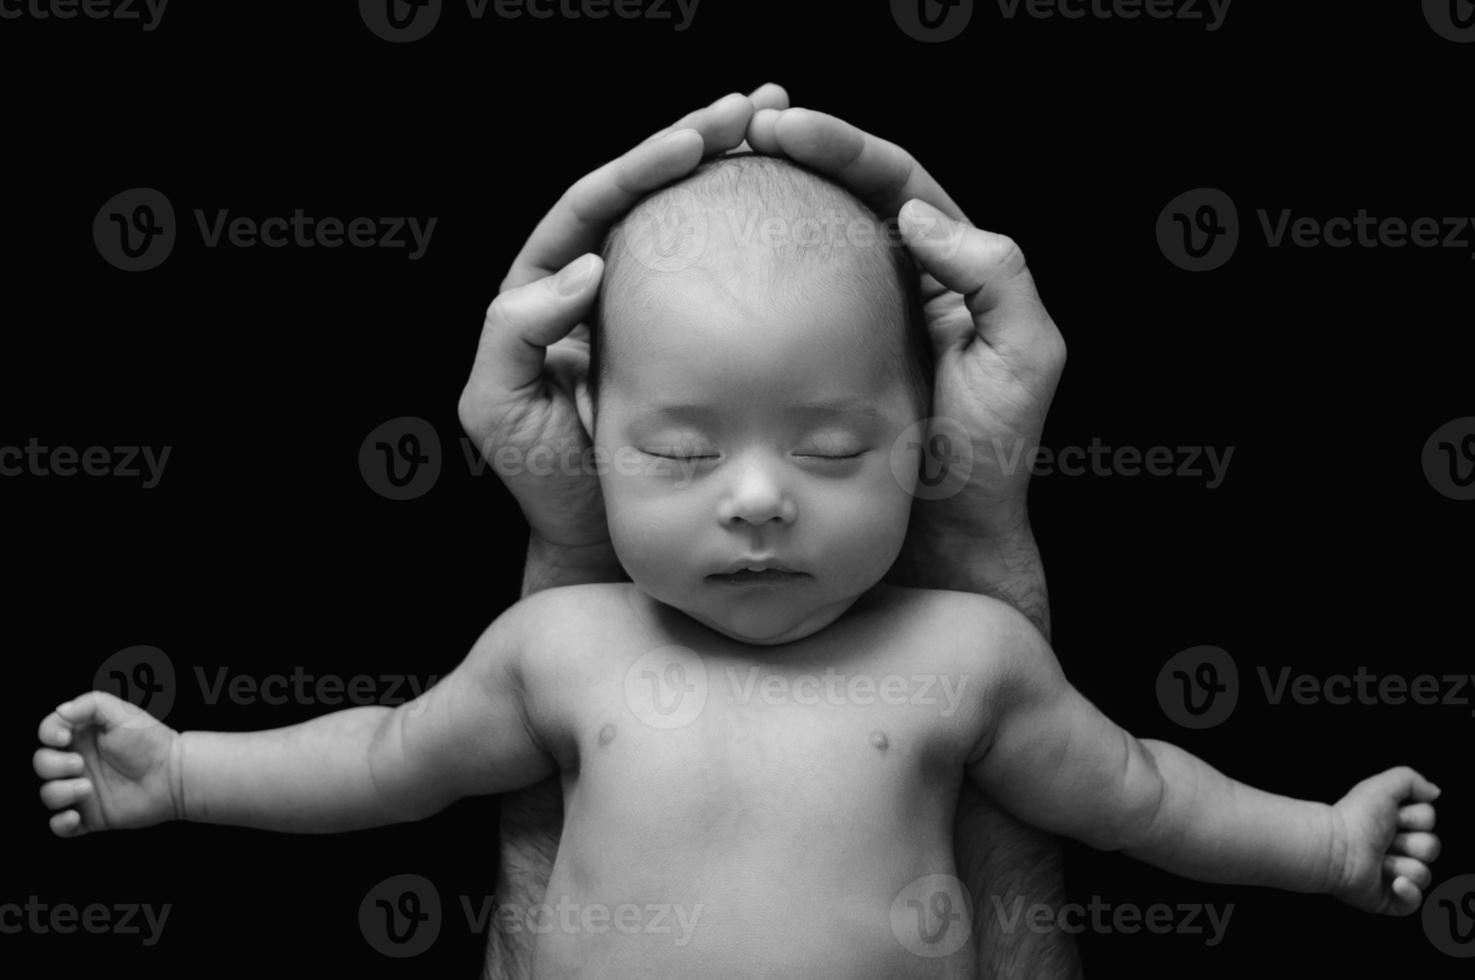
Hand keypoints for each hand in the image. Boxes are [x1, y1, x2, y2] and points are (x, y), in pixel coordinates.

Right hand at [34, 691, 179, 836]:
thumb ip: (89, 704)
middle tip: (79, 765)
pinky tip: (76, 816)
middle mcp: (79, 763)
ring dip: (59, 793)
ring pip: (48, 795)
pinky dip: (61, 824)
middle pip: (43, 764)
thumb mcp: (121, 713)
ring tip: (87, 788)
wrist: (174, 775)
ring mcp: (83, 791)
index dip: (48, 735)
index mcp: (83, 737)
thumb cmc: (150, 741)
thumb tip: (60, 712)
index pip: (47, 734)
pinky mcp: (91, 815)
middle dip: (53, 765)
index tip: (63, 738)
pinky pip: (60, 827)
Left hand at [458, 84, 789, 552]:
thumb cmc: (552, 490)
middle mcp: (598, 290)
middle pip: (645, 197)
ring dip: (733, 174)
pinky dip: (757, 238)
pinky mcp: (698, 342)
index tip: (696, 142)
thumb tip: (578, 266)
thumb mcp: (501, 414)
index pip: (593, 206)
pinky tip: (798, 207)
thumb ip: (514, 337)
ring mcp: (651, 312)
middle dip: (697, 143)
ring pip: (689, 225)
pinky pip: (724, 278)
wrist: (606, 546)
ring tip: (784, 126)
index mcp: (546, 292)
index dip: (641, 167)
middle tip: (755, 107)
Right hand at [745, 109, 1066, 544]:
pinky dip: (740, 276)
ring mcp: (849, 322)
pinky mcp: (808, 361)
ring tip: (708, 176)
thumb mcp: (1021, 357)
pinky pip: (773, 306)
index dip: (842, 146)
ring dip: (760, 204)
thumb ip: (996, 276)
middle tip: (734, 135)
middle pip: (841, 195)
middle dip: (790, 155)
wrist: (944, 540)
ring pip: (802, 243)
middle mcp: (898, 283)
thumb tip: (913, 214)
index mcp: (950, 268)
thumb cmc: (987, 457)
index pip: (895, 182)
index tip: (785, 129)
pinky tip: (703, 261)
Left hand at [1331, 767, 1441, 914]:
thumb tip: (1434, 792)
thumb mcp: (1382, 786)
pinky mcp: (1389, 898)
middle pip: (1432, 848)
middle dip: (1409, 843)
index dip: (1414, 819)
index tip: (1392, 817)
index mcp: (1397, 824)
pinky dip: (1408, 893)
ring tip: (1377, 860)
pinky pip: (1415, 903)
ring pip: (1424, 873)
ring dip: (1400, 865)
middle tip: (1383, 840)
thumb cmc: (1355, 817)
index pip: (1429, 822)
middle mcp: (1398, 849)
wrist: (1335, 848)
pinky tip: (1393, 882)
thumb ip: (1411, 779)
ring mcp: (1394, 875)